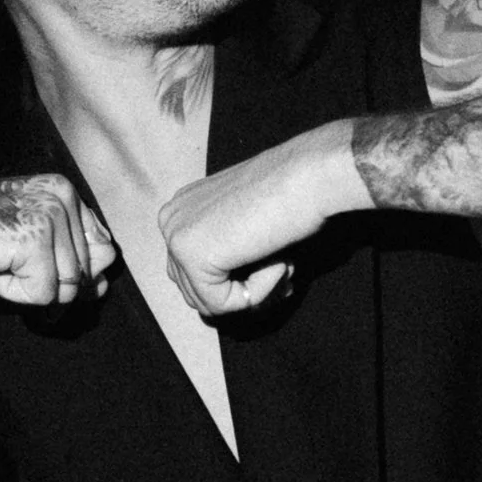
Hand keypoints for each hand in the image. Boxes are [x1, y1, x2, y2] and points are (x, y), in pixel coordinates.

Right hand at [0, 174, 115, 305]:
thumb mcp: (25, 247)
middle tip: (1, 261)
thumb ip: (71, 261)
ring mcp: (50, 212)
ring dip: (25, 290)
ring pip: (68, 290)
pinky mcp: (35, 238)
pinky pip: (44, 296)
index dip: (67, 273)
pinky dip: (11, 294)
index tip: (23, 262)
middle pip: (85, 275)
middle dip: (44, 284)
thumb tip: (106, 285)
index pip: (100, 251)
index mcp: (63, 189)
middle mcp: (62, 193)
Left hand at [158, 123, 363, 318]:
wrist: (310, 176)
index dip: (240, 281)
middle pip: (196, 291)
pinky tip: (276, 261)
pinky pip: (222, 304)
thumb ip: (230, 255)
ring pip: (209, 302)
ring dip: (254, 292)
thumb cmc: (291, 196)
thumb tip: (227, 302)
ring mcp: (176, 237)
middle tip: (284, 273)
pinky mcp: (192, 256)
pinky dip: (257, 293)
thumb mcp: (248, 227)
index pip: (195, 273)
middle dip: (244, 292)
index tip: (278, 267)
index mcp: (182, 209)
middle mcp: (171, 219)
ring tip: (283, 262)